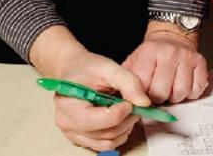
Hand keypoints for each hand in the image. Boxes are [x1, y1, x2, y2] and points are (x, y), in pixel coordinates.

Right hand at [30, 25, 148, 151]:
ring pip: (107, 143)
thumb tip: (144, 103)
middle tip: (134, 104)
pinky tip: (119, 118)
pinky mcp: (81, 138)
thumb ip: (128, 82)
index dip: (123, 111)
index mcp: (70, 106)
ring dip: (124, 128)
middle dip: (127, 120)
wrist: (72, 71)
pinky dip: (117, 134)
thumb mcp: (108, 67)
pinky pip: (103, 145)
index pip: (102, 120)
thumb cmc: (85, 68)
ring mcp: (74, 134)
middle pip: (107, 133)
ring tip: (126, 110)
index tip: (131, 100)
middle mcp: (68, 124)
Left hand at [122, 20, 207, 103]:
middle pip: (161, 93)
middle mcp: (169, 52)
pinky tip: (183, 84)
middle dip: (158, 98)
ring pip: (180, 93)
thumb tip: (121, 103)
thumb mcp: (134, 61)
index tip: (141, 96)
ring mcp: (186, 56)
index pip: (142, 86)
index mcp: (149, 52)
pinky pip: (196, 90)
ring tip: (170, 87)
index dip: (141, 97)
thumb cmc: (152, 54)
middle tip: (156, 92)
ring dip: (174, 96)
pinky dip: (190, 93)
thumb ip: (125, 81)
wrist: (172, 35)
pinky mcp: (200, 62)